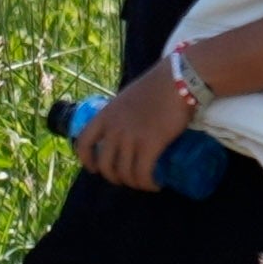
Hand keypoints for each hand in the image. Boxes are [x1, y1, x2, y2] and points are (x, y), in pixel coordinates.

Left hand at [77, 58, 194, 192]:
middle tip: (127, 178)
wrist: (179, 79)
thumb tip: (128, 124)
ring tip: (145, 182)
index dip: (86, 160)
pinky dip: (148, 184)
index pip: (83, 143)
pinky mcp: (150, 145)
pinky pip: (143, 173)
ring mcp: (131, 138)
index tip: (94, 168)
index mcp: (105, 115)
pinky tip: (156, 185)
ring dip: (134, 183)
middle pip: (105, 165)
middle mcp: (114, 129)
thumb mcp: (128, 97)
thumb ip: (122, 112)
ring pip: (125, 173)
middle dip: (115, 177)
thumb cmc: (157, 84)